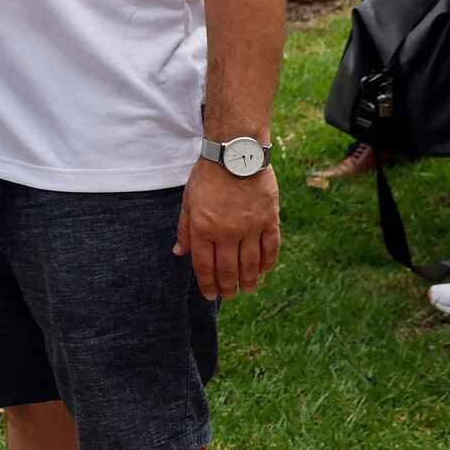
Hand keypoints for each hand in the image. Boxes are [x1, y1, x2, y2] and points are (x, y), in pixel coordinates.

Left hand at [175, 158, 280, 301]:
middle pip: (228, 270)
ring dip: (248, 280)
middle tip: (229, 295)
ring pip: (250, 264)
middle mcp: (227, 232)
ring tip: (247, 289)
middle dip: (228, 287)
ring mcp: (250, 227)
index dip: (208, 284)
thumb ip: (185, 229)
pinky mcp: (269, 220)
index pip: (204, 266)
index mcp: (203, 228)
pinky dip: (267, 263)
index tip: (210, 295)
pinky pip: (270, 248)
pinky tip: (263, 271)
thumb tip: (179, 252)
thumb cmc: (208, 176)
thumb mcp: (188, 201)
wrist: (236, 154)